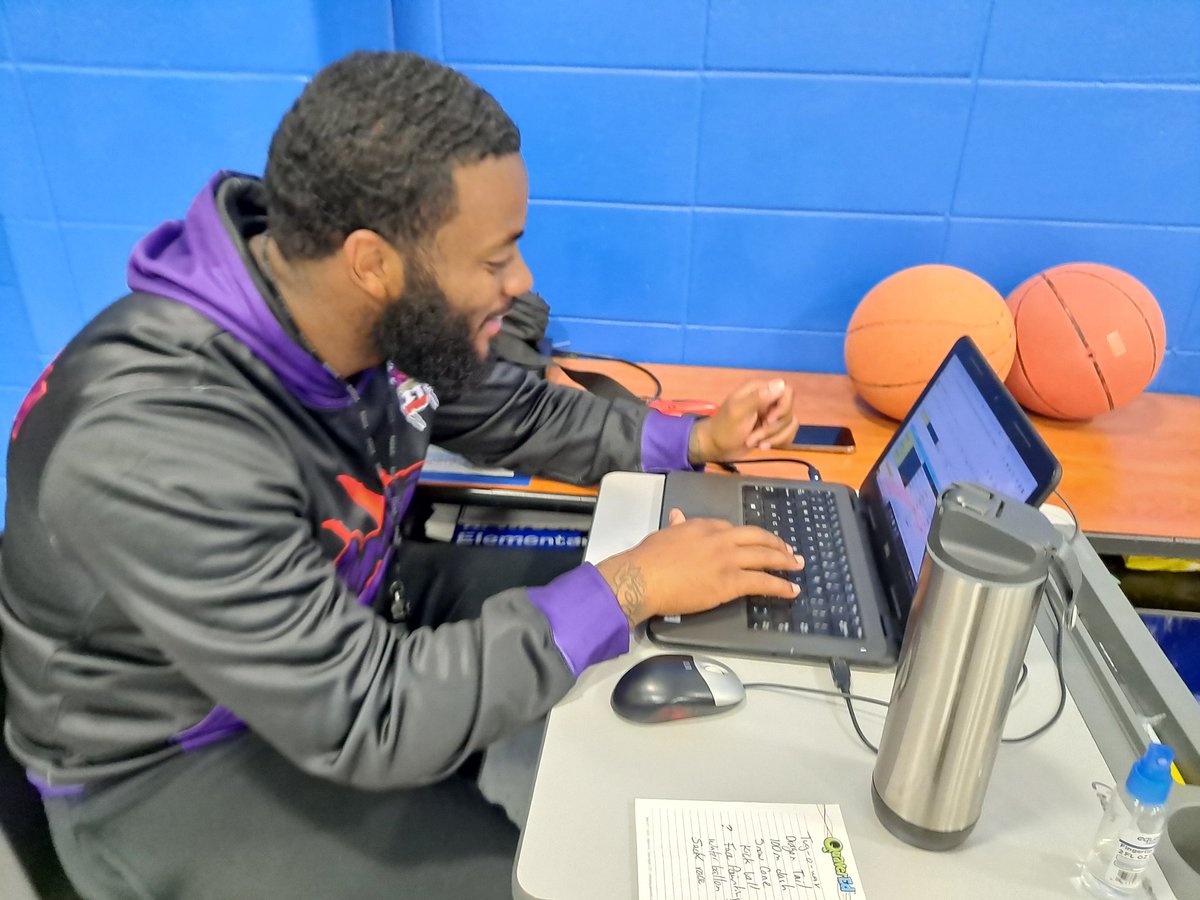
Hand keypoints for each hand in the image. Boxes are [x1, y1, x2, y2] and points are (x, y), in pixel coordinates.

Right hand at [595, 509, 803, 626]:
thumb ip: (676, 526)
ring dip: (785, 560)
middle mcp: (721, 539)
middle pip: (757, 537)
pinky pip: (763, 582)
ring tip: (797, 565)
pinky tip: (791, 590)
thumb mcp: (664, 534)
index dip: (748, 537)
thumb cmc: (648, 559)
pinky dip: (781, 586)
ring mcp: (728, 559)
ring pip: (765, 556)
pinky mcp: (731, 582)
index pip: (732, 528)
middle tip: (789, 550)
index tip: (754, 541)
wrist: (644, 577)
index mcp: (703, 526)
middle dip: (776, 543)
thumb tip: (677, 515)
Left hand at [688, 379, 795, 463]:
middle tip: (753, 436)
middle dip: (772, 429)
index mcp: (760, 390)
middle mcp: (769, 400)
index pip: (787, 391)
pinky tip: (762, 446)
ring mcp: (772, 416)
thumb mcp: (738, 411)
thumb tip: (781, 384)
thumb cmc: (724, 428)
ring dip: (773, 438)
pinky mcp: (774, 430)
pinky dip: (777, 442)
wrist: (716, 447)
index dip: (783, 407)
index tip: (769, 420)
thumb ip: (758, 397)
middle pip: (789, 411)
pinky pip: (788, 434)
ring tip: (753, 442)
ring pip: (790, 424)